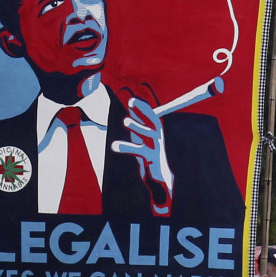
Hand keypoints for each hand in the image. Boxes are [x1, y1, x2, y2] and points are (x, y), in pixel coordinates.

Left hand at [111, 97, 173, 215]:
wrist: (160, 176)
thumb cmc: (149, 154)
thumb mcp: (142, 138)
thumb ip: (137, 124)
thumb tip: (130, 107)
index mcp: (156, 130)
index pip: (151, 115)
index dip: (142, 106)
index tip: (131, 99)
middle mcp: (158, 136)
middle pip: (153, 120)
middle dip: (143, 110)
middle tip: (131, 102)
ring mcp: (156, 147)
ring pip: (148, 134)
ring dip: (137, 127)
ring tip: (126, 121)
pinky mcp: (151, 158)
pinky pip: (138, 150)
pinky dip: (125, 147)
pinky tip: (114, 146)